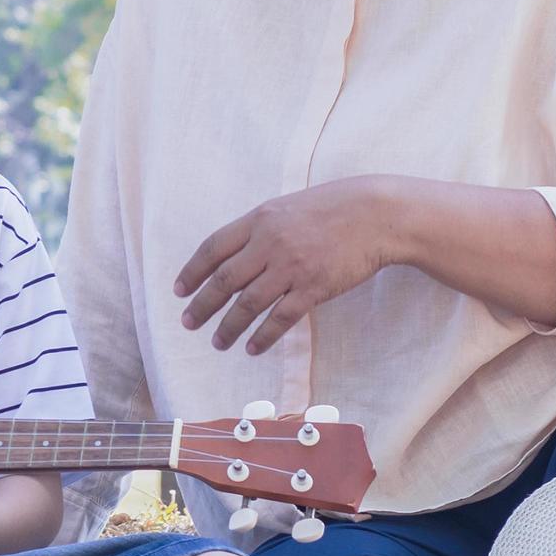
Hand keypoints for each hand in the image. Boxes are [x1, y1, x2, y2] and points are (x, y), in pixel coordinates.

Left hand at [174, 177, 402, 354]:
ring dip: (229, 327)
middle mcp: (270, 243)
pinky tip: (252, 348)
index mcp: (259, 219)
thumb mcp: (287, 208)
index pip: (213, 248)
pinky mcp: (314, 287)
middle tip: (188, 323)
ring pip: (248, 304)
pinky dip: (263, 336)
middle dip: (202, 305)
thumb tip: (232, 255)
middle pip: (224, 280)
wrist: (376, 214)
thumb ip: (259, 229)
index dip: (192, 271)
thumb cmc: (332, 208)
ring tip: (218, 342)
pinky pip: (280, 318)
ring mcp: (292, 266)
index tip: (179, 290)